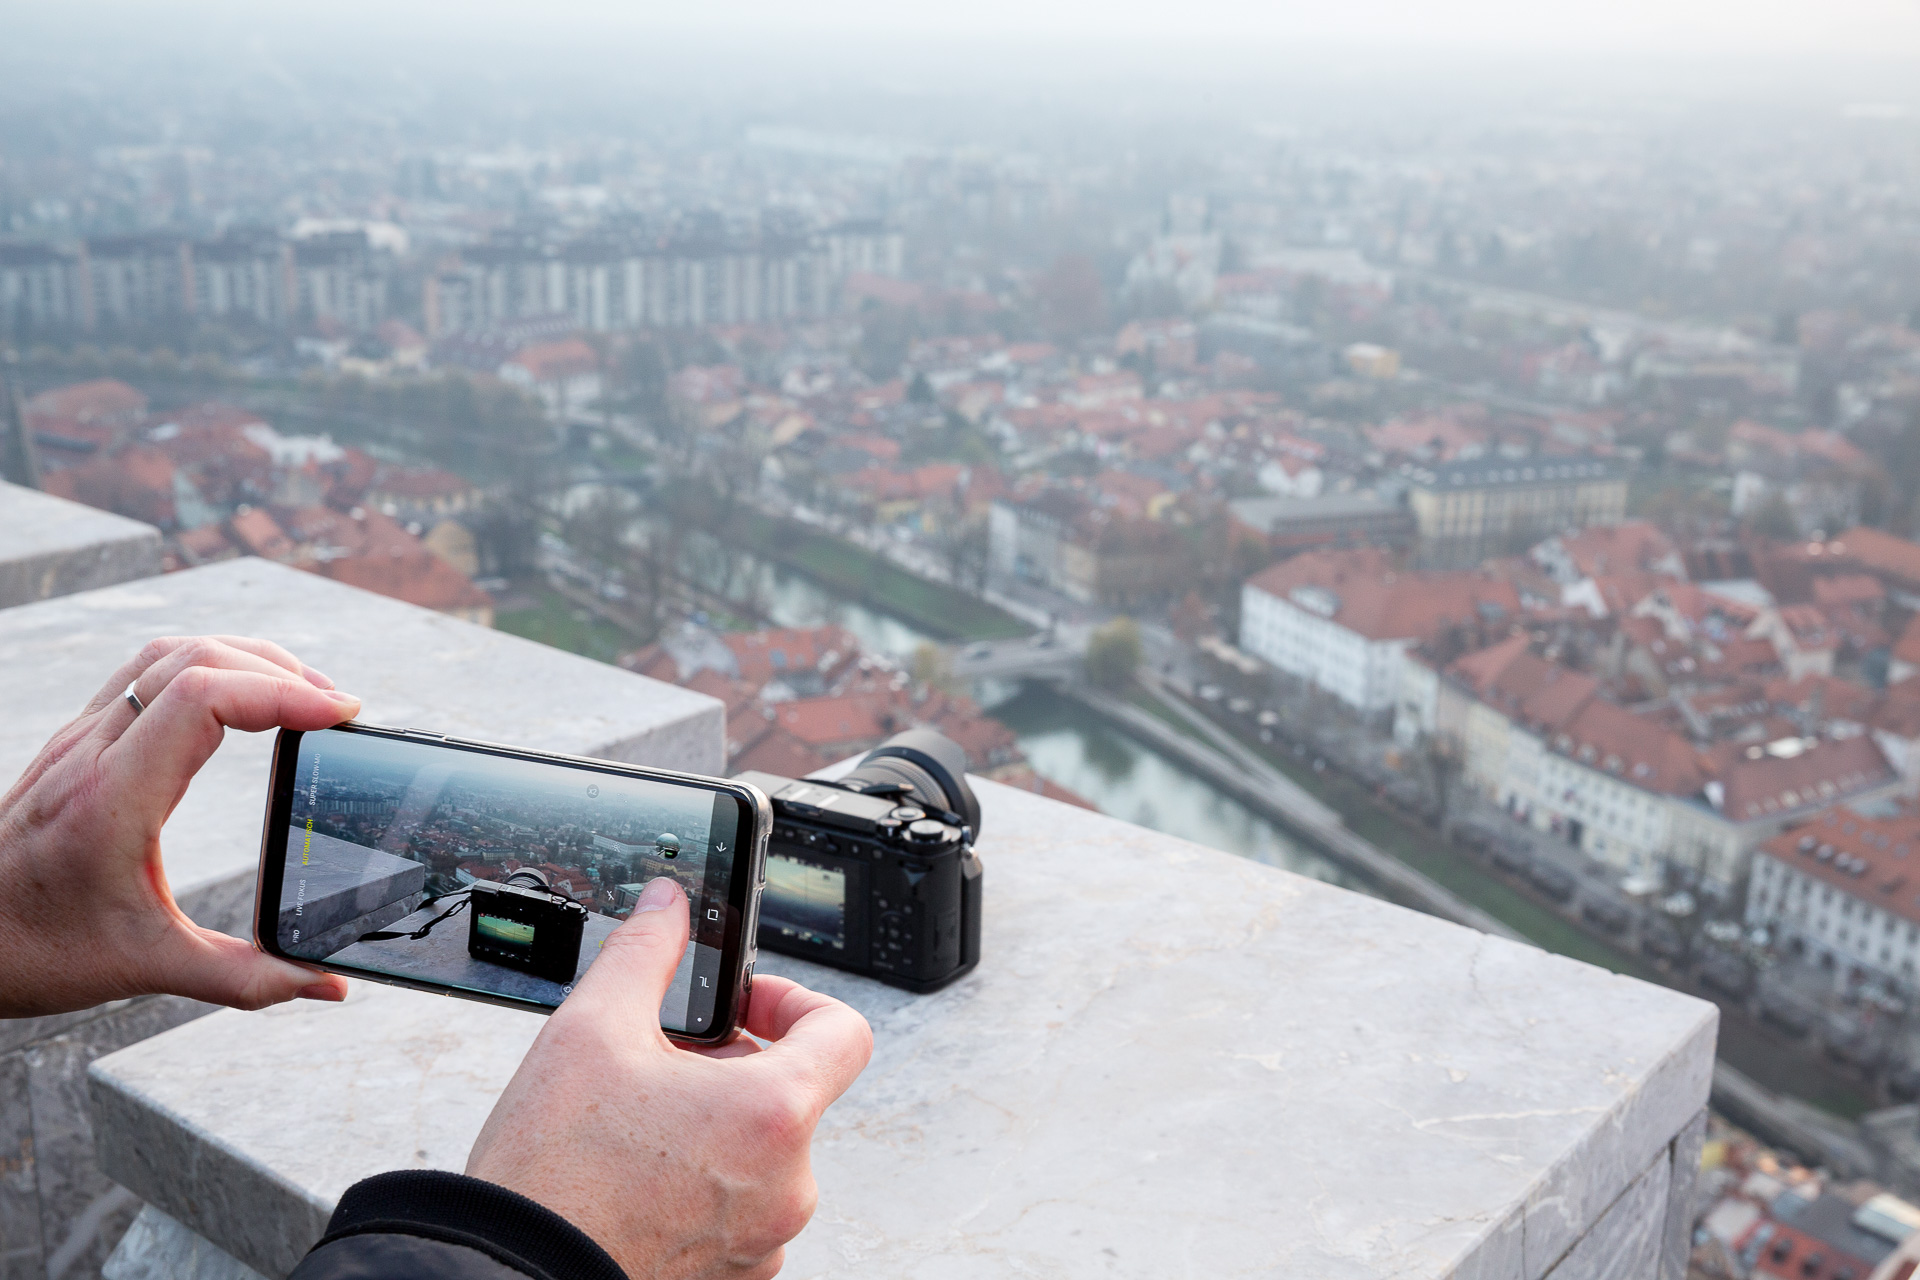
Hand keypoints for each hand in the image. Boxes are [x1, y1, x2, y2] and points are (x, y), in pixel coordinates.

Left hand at [0, 636, 360, 1016]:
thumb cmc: (37, 952)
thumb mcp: (149, 968)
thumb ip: (248, 979)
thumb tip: (328, 985)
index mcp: (112, 797)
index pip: (202, 698)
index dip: (281, 693)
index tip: (338, 715)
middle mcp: (92, 752)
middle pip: (195, 660)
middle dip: (279, 672)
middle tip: (334, 710)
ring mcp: (80, 739)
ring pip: (169, 654)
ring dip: (244, 659)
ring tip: (299, 695)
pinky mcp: (78, 741)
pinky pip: (147, 672)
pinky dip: (207, 667)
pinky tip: (240, 699)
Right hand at [467, 878, 872, 1279]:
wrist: (510, 1278)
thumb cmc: (552, 1178)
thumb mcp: (591, 1029)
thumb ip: (646, 952)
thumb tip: (669, 907)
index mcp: (773, 1116)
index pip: (845, 1032)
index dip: (797, 1001)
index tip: (748, 1005)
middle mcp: (787, 1186)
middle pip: (792, 1094)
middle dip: (731, 1066)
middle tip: (662, 1063)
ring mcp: (762, 1240)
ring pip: (762, 1154)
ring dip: (715, 1126)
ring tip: (640, 1123)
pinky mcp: (731, 1276)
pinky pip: (739, 1209)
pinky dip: (703, 1183)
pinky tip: (639, 1176)